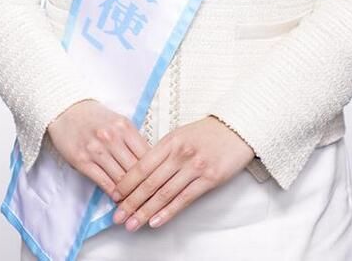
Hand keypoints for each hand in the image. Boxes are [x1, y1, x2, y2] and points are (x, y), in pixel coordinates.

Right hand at [46, 99, 150, 197]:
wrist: (67, 111)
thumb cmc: (95, 118)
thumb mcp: (118, 122)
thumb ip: (132, 140)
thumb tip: (149, 162)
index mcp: (124, 126)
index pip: (147, 154)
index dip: (155, 172)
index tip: (160, 184)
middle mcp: (112, 138)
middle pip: (135, 169)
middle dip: (144, 187)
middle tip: (152, 200)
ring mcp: (96, 150)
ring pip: (120, 178)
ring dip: (129, 194)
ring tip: (137, 204)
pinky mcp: (82, 161)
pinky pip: (103, 182)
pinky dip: (113, 193)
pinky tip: (119, 199)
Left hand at [110, 115, 255, 231]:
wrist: (237, 128)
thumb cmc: (208, 132)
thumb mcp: (181, 134)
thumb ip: (163, 152)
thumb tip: (142, 173)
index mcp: (170, 141)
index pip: (142, 165)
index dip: (126, 183)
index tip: (115, 196)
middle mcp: (180, 153)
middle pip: (149, 182)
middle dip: (130, 202)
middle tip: (117, 217)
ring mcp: (195, 166)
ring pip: (164, 193)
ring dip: (145, 211)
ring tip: (132, 223)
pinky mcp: (209, 178)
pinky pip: (184, 199)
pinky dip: (168, 212)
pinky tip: (155, 221)